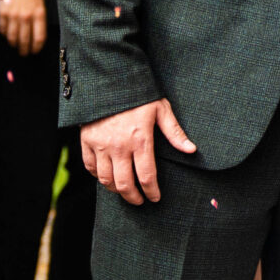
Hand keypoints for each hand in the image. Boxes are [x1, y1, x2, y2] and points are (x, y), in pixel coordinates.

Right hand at [0, 0, 48, 53]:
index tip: (35, 51)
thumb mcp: (40, 5)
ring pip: (13, 37)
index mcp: (39, 14)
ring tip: (16, 46)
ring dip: (14, 44)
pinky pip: (3, 29)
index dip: (37, 47)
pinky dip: (5, 34)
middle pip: (25, 40)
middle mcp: (26, 16)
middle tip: (24, 53)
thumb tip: (37, 38)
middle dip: (25, 50)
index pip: (39, 37)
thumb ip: (39, 20)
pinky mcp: (2, 13)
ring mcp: (13, 15)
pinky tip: (7, 34)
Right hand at [80, 96, 197, 202]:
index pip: (147, 176)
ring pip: (106, 180)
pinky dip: (97, 176)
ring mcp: (100, 145)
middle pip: (124, 184)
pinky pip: (90, 167)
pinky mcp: (86, 141)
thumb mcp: (160, 109)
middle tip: (140, 201)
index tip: (155, 198)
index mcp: (140, 140)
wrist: (109, 79)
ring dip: (115, 190)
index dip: (152, 192)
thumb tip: (192, 150)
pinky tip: (106, 177)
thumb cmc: (138, 94)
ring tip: (124, 191)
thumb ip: (175, 132)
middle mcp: (119, 146)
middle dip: (133, 197)